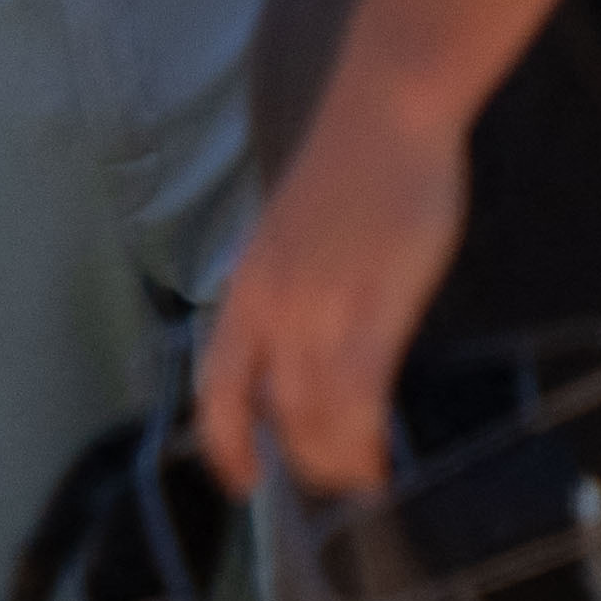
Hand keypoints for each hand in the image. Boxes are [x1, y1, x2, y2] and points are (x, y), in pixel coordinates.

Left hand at [191, 70, 469, 499]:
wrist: (385, 115)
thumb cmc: (350, 171)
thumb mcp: (293, 242)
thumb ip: (290, 295)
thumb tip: (305, 348)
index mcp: (244, 288)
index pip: (215, 387)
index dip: (224, 444)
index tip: (242, 481)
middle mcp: (269, 306)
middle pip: (268, 412)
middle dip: (297, 461)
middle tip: (329, 485)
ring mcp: (319, 307)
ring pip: (312, 415)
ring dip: (333, 460)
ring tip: (360, 481)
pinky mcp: (375, 306)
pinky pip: (359, 396)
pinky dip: (363, 439)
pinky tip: (379, 461)